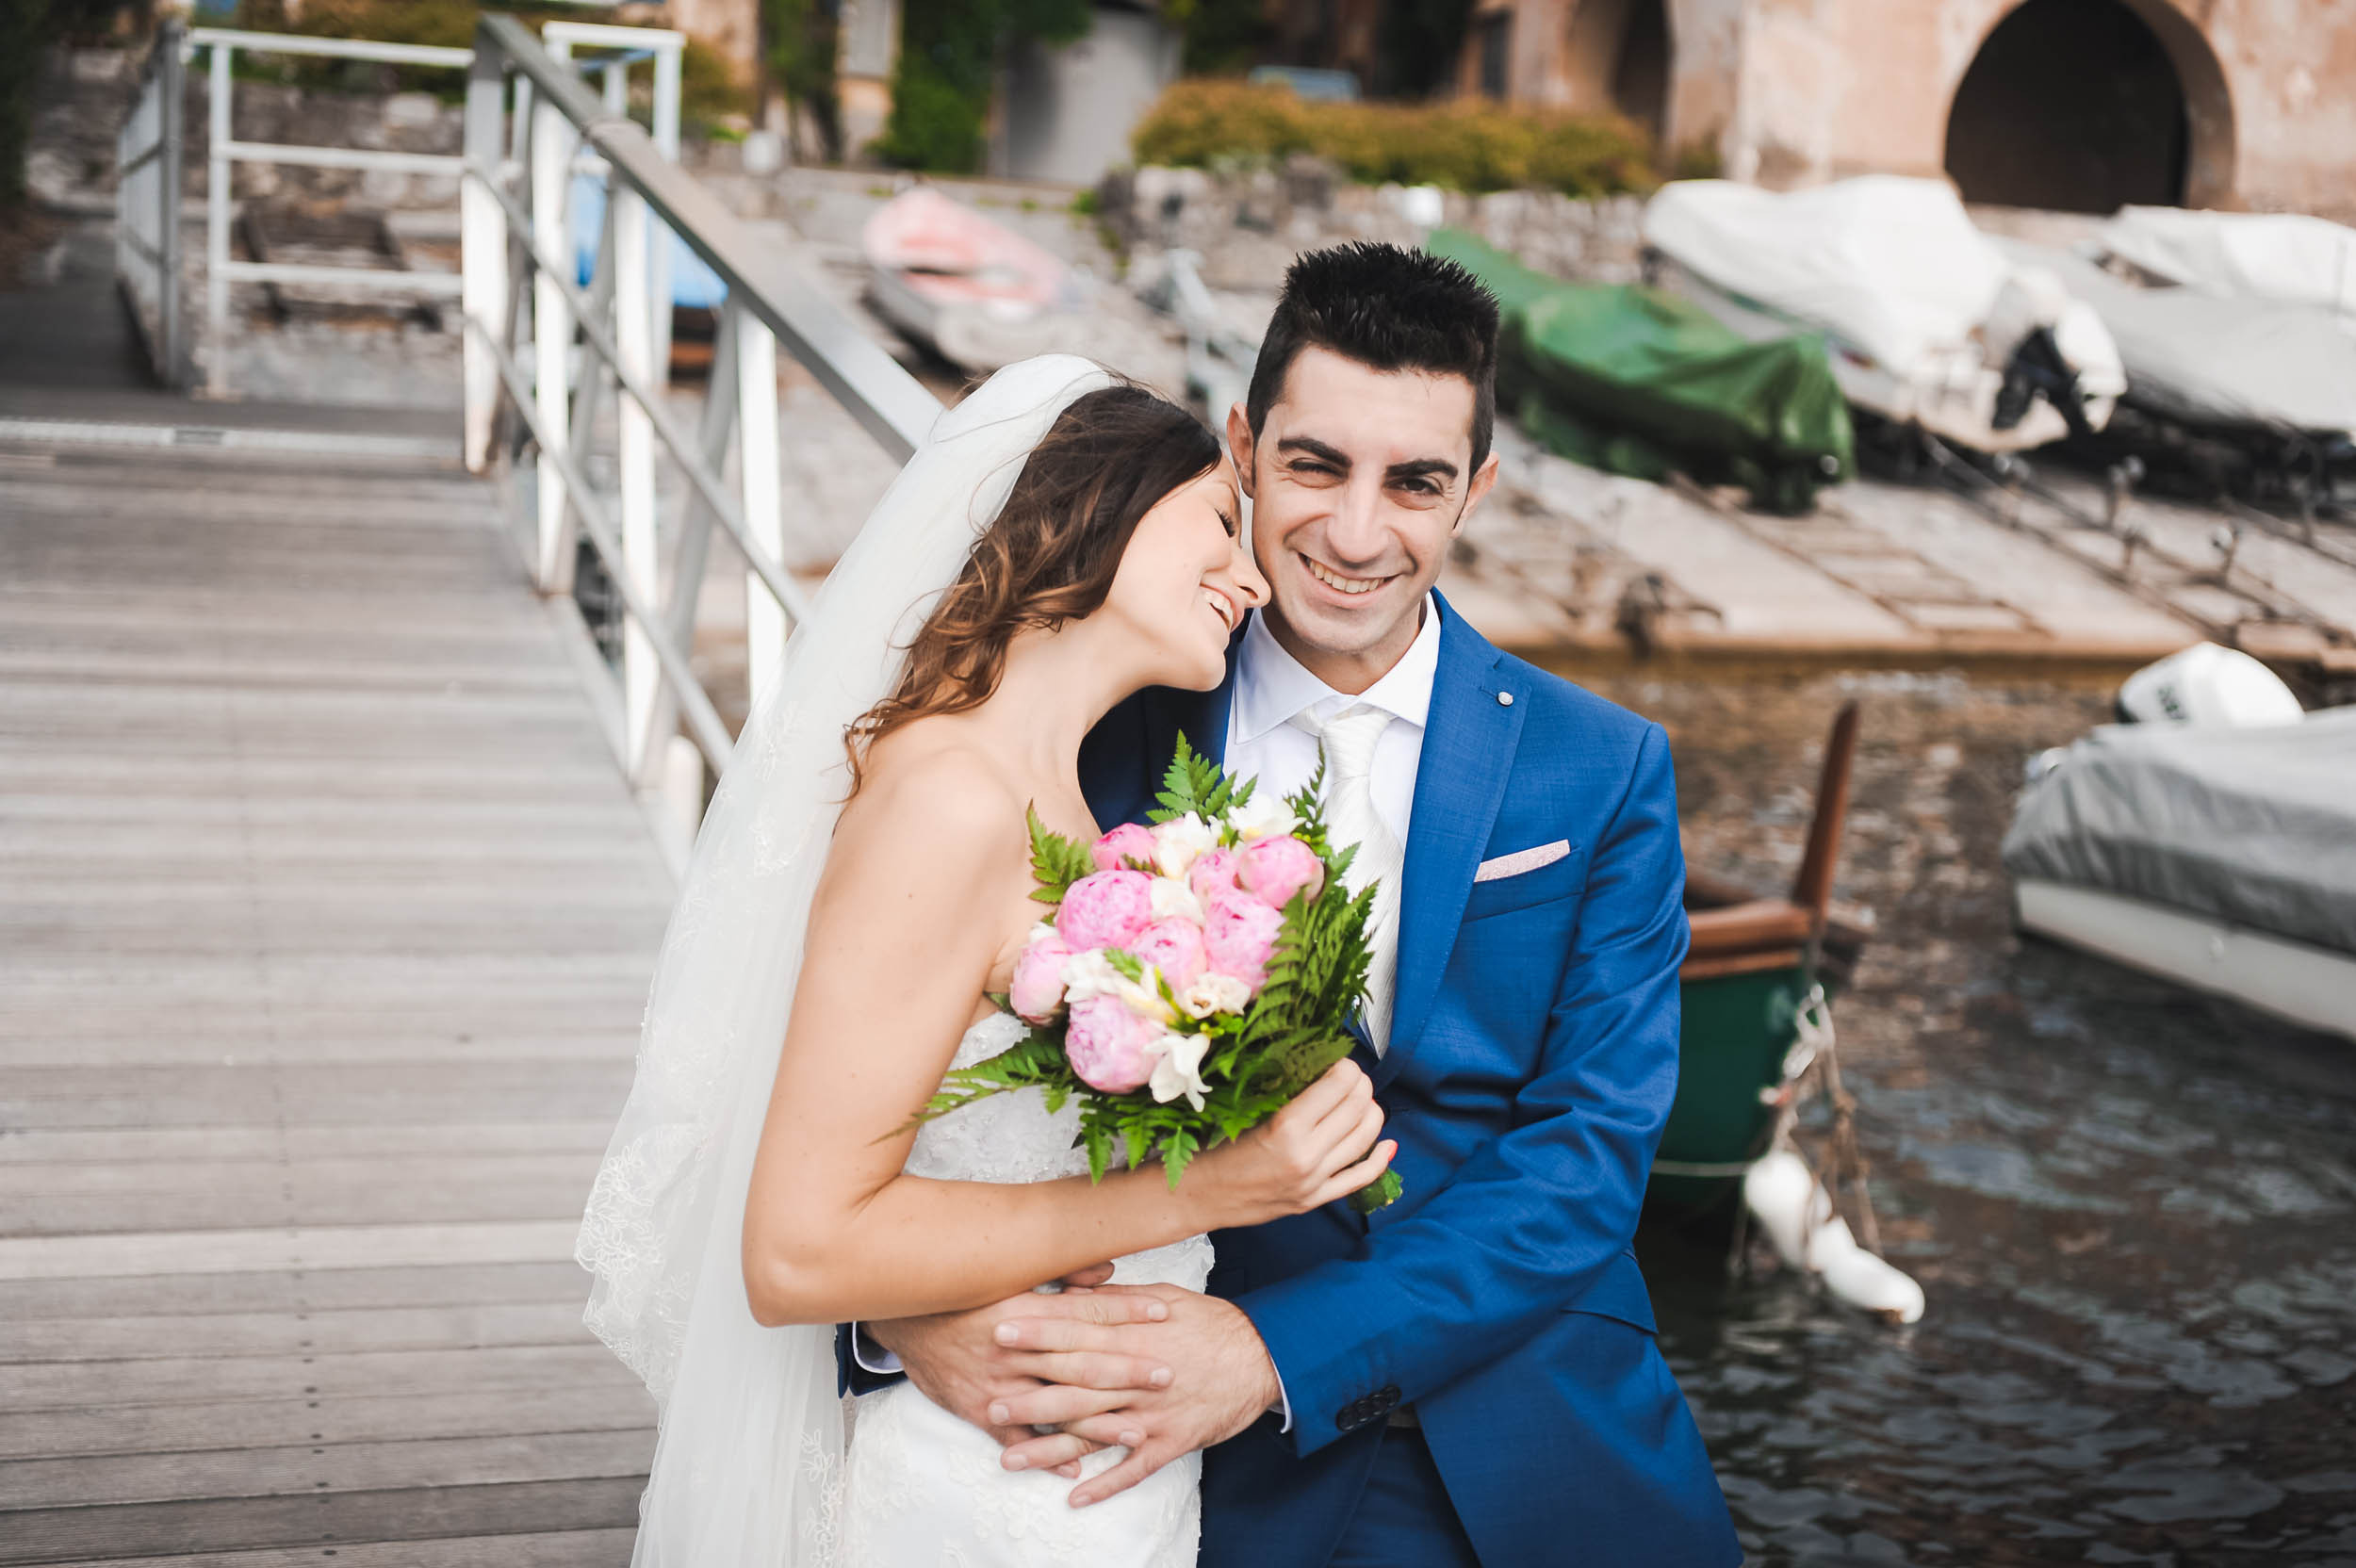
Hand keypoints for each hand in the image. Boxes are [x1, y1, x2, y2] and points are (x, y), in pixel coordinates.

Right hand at [867, 1265, 1174, 1477]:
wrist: (903, 1318)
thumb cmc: (963, 1292)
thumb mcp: (1006, 1272)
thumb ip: (1060, 1270)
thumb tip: (1108, 1267)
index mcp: (1023, 1308)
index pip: (1085, 1310)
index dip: (1126, 1310)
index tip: (1164, 1312)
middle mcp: (1014, 1349)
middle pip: (1080, 1361)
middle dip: (1127, 1368)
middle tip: (1167, 1373)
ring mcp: (998, 1384)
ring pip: (1056, 1405)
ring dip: (1098, 1420)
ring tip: (1138, 1428)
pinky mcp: (981, 1411)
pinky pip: (1020, 1437)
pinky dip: (1048, 1454)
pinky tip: (1079, 1468)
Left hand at [990, 1285, 1281, 1507]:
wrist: (1262, 1356)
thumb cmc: (1210, 1323)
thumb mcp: (1164, 1297)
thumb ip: (1116, 1299)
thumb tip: (1074, 1290)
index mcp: (1133, 1337)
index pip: (1076, 1334)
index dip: (1037, 1333)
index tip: (999, 1331)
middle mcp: (1138, 1377)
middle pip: (1076, 1387)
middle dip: (1030, 1395)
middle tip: (989, 1402)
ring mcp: (1153, 1413)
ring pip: (1094, 1433)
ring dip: (1050, 1448)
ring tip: (1009, 1457)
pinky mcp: (1170, 1441)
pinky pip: (1134, 1467)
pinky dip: (1104, 1484)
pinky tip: (1074, 1497)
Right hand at [1191, 1059, 1394, 1230]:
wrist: (1198, 1195)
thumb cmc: (1212, 1147)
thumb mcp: (1244, 1110)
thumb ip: (1283, 1091)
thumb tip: (1317, 1065)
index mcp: (1286, 1128)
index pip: (1339, 1085)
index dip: (1346, 1065)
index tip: (1338, 1058)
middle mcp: (1306, 1156)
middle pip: (1358, 1107)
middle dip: (1361, 1084)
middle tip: (1351, 1075)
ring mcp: (1314, 1181)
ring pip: (1366, 1138)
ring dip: (1372, 1112)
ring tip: (1362, 1099)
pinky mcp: (1315, 1200)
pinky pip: (1361, 1179)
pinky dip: (1379, 1159)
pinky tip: (1387, 1144)